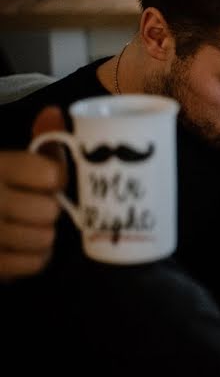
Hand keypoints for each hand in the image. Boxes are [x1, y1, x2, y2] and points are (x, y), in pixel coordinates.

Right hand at [0, 106, 65, 281]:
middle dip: (47, 209)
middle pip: (50, 211)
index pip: (51, 176)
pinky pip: (34, 264)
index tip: (47, 180)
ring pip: (44, 239)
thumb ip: (37, 140)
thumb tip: (55, 112)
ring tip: (26, 226)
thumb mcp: (6, 159)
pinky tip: (21, 246)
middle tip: (33, 206)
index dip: (55, 178)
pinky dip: (33, 257)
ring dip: (42, 235)